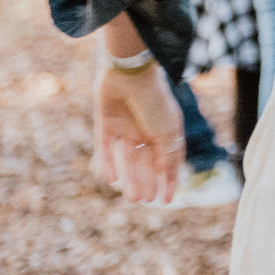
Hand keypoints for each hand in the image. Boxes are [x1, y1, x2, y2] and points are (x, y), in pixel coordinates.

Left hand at [93, 58, 183, 202]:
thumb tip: (169, 175)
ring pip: (127, 160)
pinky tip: (112, 178)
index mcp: (164, 130)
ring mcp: (125, 128)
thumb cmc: (154, 101)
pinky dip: (108, 163)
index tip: (168, 199)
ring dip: (130, 178)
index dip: (169, 179)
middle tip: (146, 200)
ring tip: (132, 197)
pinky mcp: (105, 125)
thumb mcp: (168, 130)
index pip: (168, 160)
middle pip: (146, 163)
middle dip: (147, 182)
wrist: (130, 74)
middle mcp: (145, 130)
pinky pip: (106, 149)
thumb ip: (168, 154)